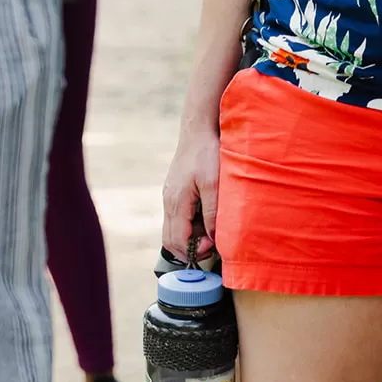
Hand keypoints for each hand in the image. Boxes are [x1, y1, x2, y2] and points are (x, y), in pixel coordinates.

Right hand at [162, 123, 221, 260]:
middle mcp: (168, 201)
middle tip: (211, 244)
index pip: (178, 241)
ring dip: (188, 238)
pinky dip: (187, 225)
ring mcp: (169, 196)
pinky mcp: (173, 191)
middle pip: (171, 239)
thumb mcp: (214, 183)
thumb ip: (212, 212)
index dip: (194, 251)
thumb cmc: (207, 153)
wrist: (198, 129)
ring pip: (172, 229)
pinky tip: (204, 216)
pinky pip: (175, 217)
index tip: (213, 245)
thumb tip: (213, 237)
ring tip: (209, 231)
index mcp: (177, 202)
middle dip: (189, 249)